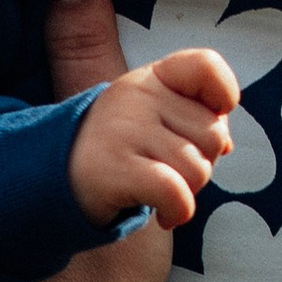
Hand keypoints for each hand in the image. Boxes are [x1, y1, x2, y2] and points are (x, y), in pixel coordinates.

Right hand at [57, 0, 240, 229]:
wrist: (54, 183)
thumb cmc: (121, 152)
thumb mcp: (153, 119)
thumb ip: (194, 118)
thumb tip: (227, 140)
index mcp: (152, 77)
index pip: (205, 66)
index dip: (223, 94)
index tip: (215, 115)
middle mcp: (136, 95)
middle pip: (213, 134)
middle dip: (203, 162)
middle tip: (169, 170)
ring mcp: (123, 129)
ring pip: (198, 168)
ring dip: (188, 192)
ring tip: (160, 190)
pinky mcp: (114, 167)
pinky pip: (176, 191)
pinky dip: (178, 210)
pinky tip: (165, 216)